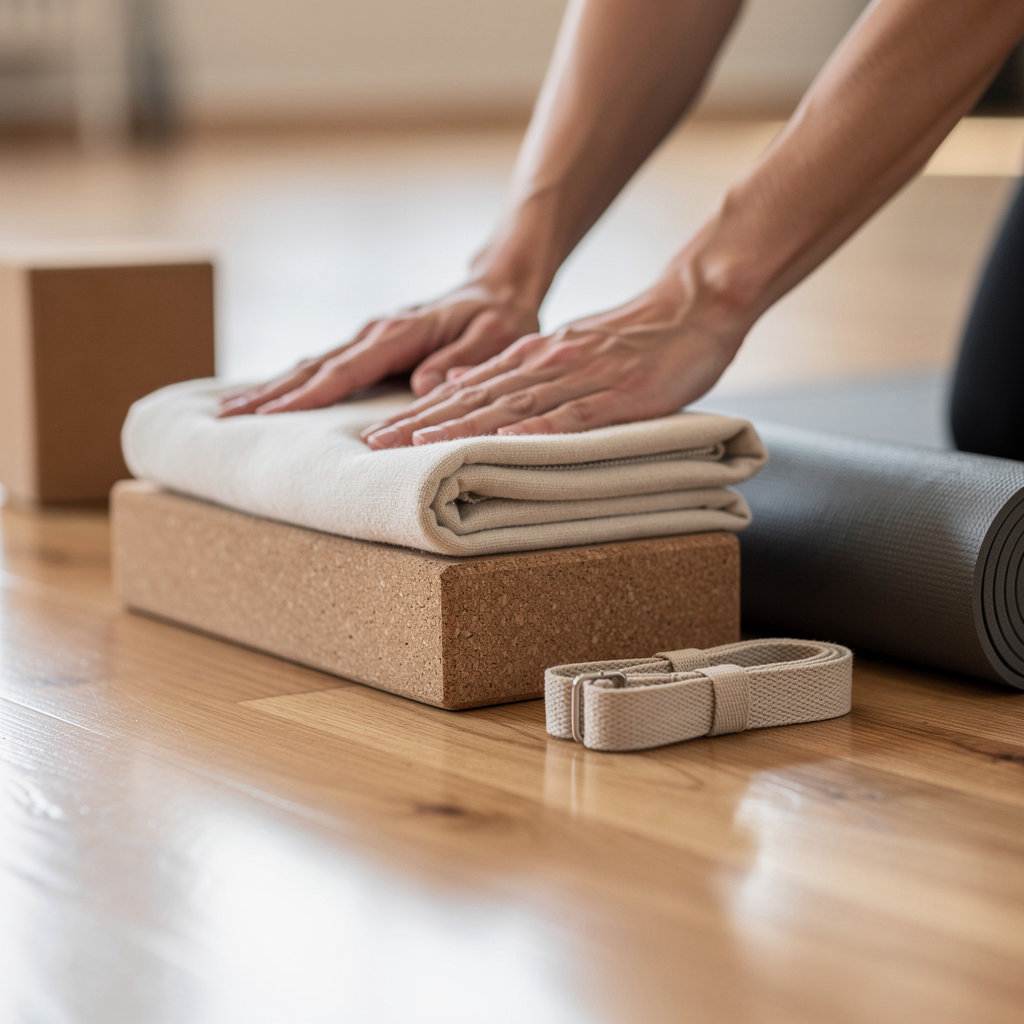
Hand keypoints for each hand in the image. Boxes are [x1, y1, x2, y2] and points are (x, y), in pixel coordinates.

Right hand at [217, 279, 539, 416]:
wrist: (499, 288)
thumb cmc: (500, 318)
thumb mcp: (495, 338)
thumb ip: (462, 360)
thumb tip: (421, 384)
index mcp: (401, 333)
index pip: (345, 369)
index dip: (307, 395)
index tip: (267, 416)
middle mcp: (376, 333)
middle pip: (313, 366)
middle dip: (268, 394)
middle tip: (222, 420)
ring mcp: (370, 338)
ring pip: (312, 365)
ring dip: (272, 389)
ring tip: (229, 413)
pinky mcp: (372, 347)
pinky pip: (326, 367)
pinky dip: (294, 384)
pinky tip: (270, 401)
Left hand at [360, 273, 746, 447]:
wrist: (695, 307)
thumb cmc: (637, 339)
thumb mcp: (569, 351)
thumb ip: (521, 372)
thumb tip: (465, 388)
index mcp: (533, 358)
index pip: (465, 389)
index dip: (420, 413)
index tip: (379, 435)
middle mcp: (544, 365)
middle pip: (473, 399)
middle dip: (421, 424)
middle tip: (374, 448)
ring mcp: (578, 378)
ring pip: (509, 407)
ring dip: (460, 428)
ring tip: (416, 446)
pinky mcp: (615, 395)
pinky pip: (569, 417)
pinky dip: (534, 432)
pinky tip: (504, 445)